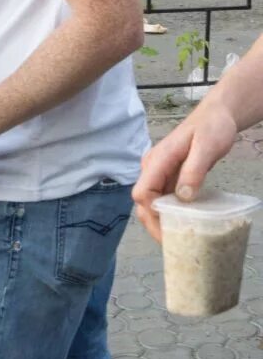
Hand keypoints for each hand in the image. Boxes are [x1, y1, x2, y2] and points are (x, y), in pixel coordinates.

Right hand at [132, 106, 238, 241]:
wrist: (216, 115)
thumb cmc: (212, 127)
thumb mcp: (206, 147)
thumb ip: (193, 171)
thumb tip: (183, 197)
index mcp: (157, 160)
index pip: (143, 191)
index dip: (151, 213)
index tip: (168, 231)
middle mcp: (153, 167)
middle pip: (142, 200)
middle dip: (152, 223)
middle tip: (171, 244)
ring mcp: (160, 171)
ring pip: (151, 201)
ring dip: (159, 219)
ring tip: (176, 237)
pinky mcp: (169, 174)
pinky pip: (163, 196)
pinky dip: (168, 211)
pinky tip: (181, 222)